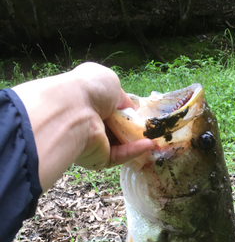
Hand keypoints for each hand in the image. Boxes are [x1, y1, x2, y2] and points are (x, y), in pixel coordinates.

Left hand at [13, 62, 152, 190]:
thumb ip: (121, 97)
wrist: (72, 111)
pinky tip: (147, 145)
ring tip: (154, 137)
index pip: (110, 109)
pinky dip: (134, 150)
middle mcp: (89, 122)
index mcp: (88, 102)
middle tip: (151, 127)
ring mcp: (93, 142)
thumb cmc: (89, 90)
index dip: (125, 112)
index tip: (140, 114)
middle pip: (116, 128)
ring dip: (137, 140)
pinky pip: (120, 155)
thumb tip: (129, 109)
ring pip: (120, 144)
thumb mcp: (110, 82)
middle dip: (133, 128)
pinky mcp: (98, 158)